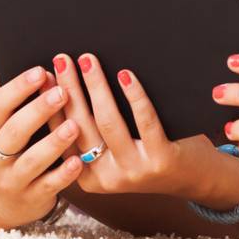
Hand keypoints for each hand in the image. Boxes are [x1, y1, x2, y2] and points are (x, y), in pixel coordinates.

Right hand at [0, 65, 82, 227]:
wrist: (5, 202)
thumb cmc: (13, 151)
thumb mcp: (2, 128)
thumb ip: (3, 102)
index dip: (17, 88)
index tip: (41, 71)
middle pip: (14, 132)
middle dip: (37, 111)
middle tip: (62, 92)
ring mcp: (11, 181)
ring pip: (31, 161)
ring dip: (53, 143)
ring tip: (74, 125)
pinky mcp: (31, 199)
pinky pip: (48, 186)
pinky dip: (64, 174)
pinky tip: (79, 161)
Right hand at [49, 52, 235, 202]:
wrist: (195, 178)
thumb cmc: (150, 154)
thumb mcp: (116, 153)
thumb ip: (94, 133)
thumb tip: (66, 87)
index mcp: (88, 176)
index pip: (62, 136)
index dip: (50, 104)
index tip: (44, 76)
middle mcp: (107, 177)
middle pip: (79, 125)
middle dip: (68, 88)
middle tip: (61, 60)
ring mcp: (134, 170)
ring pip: (108, 122)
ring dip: (96, 86)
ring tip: (88, 61)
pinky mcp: (160, 159)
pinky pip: (145, 121)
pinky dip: (134, 95)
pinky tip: (126, 75)